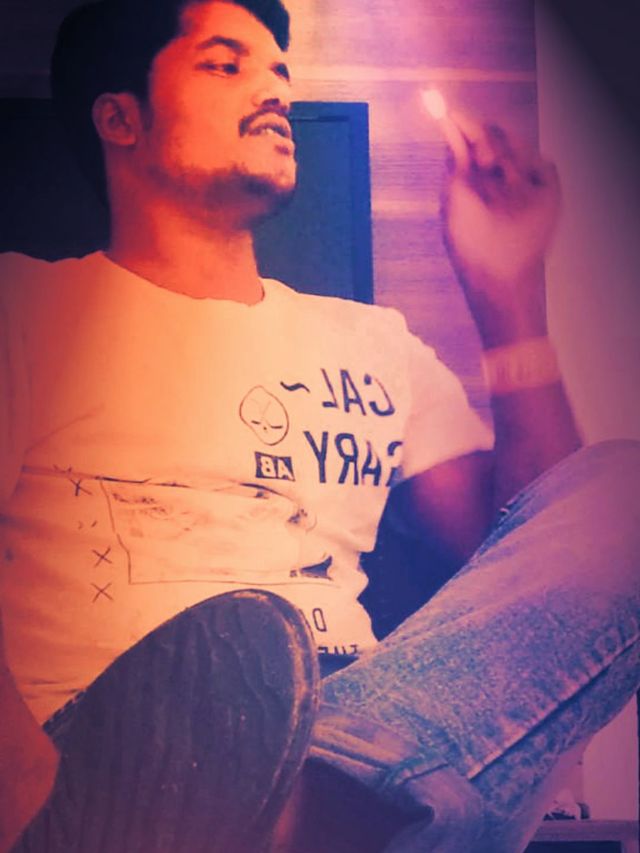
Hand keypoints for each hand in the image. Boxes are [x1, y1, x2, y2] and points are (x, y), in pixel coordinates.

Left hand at [441, 112, 560, 288]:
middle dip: (484, 138)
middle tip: (478, 149)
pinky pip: (544, 164)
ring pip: (518, 147)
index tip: (448, 111)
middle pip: (495, 139)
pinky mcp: (547, 194)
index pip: (470, 144)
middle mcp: (498, 180)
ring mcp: (523, 185)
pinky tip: (517, 184)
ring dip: (505, 155)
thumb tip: (450, 123)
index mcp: (474, 180)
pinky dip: (529, 169)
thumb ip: (455, 157)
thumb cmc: (469, 240)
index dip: (461, 126)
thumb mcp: (454, 193)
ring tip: (496, 175)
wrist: (496, 267)